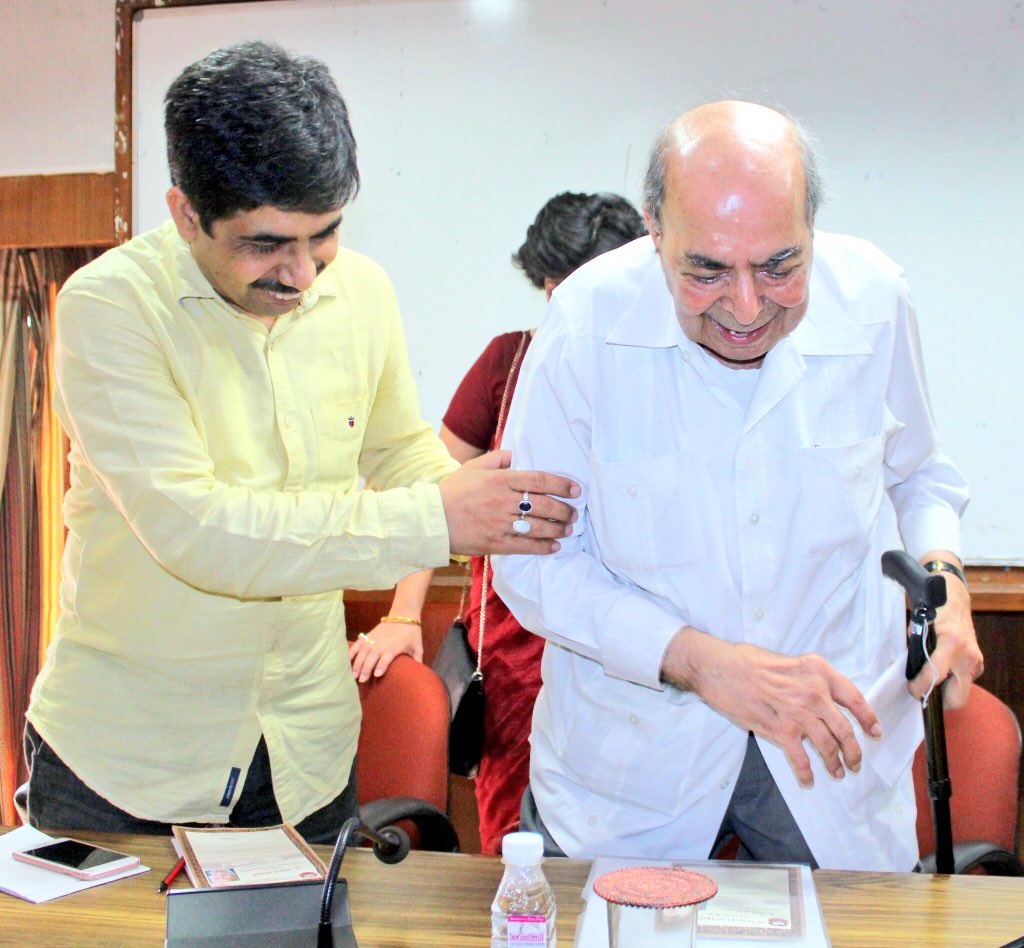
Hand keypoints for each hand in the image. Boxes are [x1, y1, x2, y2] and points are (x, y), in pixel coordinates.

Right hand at [348, 620, 422, 682]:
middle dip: (366, 668)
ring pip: (364, 650)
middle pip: (373, 655)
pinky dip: (352, 651)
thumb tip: (420, 675)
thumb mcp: (418, 647)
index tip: (377, 675)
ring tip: (354, 674)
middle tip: (361, 680)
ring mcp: (374, 638)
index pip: (388, 655)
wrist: (403, 615)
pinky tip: (347, 661)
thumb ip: (417, 660)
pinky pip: (358, 643)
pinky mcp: (369, 634)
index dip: (382, 664)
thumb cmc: (412, 634)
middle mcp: (383, 642)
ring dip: (358, 662)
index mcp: (396, 645)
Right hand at [439, 450, 579, 555]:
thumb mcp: (474, 467)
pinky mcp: (495, 543)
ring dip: (558, 529)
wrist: (431, 520)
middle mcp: (503, 501)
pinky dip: (542, 547)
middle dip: (564, 510)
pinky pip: (525, 546)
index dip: (561, 484)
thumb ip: (498, 458)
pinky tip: (553, 547)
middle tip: (574, 513)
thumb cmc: (452, 491)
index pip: (539, 480)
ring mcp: (500, 523)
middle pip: (544, 505)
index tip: (575, 489)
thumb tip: (518, 455)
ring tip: (567, 529)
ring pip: (538, 527)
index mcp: (500, 480)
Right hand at [661, 628, 880, 787]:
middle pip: (844, 729)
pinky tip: (808, 780)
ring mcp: (798, 713)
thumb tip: (824, 701)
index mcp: (818, 671)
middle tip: (855, 763)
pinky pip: (800, 758)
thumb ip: (809, 679)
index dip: (868, 718)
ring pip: (827, 747)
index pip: (854, 698)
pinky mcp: (779, 730)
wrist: (720, 668)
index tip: (875, 732)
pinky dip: (806, 773)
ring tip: (838, 773)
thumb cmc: (749, 661)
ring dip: (836, 764)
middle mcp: (813, 692)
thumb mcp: (788, 661)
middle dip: (854, 751)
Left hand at [907, 564, 982, 708]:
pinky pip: (966, 681)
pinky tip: (943, 669)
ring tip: (931, 679)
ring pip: (962, 692)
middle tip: (923, 691)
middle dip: (939, 700)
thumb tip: (903, 670)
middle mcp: (967, 655)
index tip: (911, 689)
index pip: (935, 677)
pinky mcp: (979, 663)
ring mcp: (976, 660)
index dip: (920, 688)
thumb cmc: (932, 610)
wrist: (953, 597)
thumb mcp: (917, 628)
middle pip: (957, 698)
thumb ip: (914, 651)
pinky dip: (953, 681)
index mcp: (951, 643)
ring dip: (946, 690)